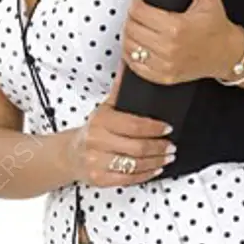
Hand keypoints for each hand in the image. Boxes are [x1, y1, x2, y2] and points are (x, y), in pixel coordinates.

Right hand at [68, 59, 176, 186]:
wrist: (71, 154)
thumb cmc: (93, 130)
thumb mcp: (105, 107)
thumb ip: (121, 90)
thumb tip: (131, 63)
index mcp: (101, 120)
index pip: (134, 125)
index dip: (154, 128)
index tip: (168, 128)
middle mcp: (97, 141)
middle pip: (137, 147)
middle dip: (159, 147)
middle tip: (172, 146)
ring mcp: (97, 162)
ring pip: (135, 165)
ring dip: (156, 162)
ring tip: (167, 157)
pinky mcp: (99, 179)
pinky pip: (128, 179)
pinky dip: (146, 175)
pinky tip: (155, 169)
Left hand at [122, 0, 242, 83]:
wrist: (228, 55)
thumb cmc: (217, 29)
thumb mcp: (210, 1)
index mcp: (176, 27)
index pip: (140, 13)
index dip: (135, 4)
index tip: (138, 1)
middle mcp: (169, 47)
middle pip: (132, 29)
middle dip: (131, 19)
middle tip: (136, 14)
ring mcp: (165, 64)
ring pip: (131, 48)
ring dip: (128, 37)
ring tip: (135, 29)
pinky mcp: (164, 76)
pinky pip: (137, 67)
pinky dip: (131, 57)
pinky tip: (136, 48)